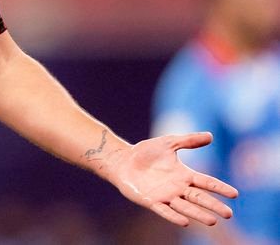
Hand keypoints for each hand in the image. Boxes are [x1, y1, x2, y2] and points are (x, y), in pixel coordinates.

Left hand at [102, 132, 237, 226]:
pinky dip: (174, 216)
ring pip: (185, 207)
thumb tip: (210, 136)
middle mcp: (178, 188)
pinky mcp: (151, 201)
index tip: (235, 194)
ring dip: (198, 214)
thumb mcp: (168, 142)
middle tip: (228, 214)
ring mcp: (165, 196)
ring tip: (212, 221)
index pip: (206, 182)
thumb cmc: (145, 152)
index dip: (219, 188)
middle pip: (199, 197)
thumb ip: (188, 140)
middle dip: (213, 205)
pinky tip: (184, 222)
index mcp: (184, 175)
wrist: (122, 160)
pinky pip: (164, 211)